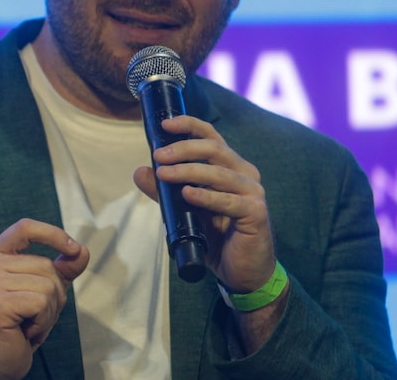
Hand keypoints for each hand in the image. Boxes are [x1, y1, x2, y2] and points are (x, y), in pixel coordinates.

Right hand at [0, 218, 89, 379]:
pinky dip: (42, 322)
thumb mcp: (43, 291)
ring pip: (47, 285)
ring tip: (28, 324)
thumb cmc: (18, 325)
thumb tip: (82, 251)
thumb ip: (62, 269)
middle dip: (53, 295)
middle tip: (33, 316)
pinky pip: (41, 303)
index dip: (53, 234)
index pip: (25, 228)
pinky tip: (25, 332)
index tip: (74, 249)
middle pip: (45, 265)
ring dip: (48, 313)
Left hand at [132, 116, 275, 292]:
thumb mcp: (186, 211)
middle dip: (183, 149)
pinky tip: (188, 195)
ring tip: (164, 174)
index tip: (165, 124)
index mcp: (231, 167)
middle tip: (158, 156)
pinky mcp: (256, 213)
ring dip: (188, 171)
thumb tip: (140, 171)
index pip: (211, 137)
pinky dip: (206, 196)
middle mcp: (245, 174)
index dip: (189, 126)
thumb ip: (165, 192)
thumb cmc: (217, 237)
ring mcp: (253, 192)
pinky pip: (228, 201)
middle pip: (214, 149)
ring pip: (218, 173)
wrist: (243, 272)